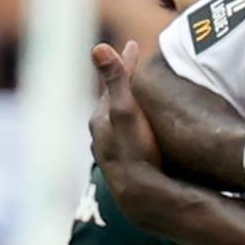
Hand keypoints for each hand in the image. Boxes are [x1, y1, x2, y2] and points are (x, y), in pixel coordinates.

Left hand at [88, 42, 164, 211]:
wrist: (145, 198)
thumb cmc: (137, 152)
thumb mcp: (126, 112)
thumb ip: (116, 81)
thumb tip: (98, 46)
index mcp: (101, 120)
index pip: (112, 84)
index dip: (124, 63)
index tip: (136, 45)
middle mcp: (102, 138)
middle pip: (112, 104)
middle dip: (123, 85)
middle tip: (137, 68)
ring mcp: (113, 156)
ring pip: (118, 125)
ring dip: (128, 110)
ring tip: (141, 99)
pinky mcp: (127, 171)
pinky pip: (128, 142)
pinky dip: (134, 131)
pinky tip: (144, 135)